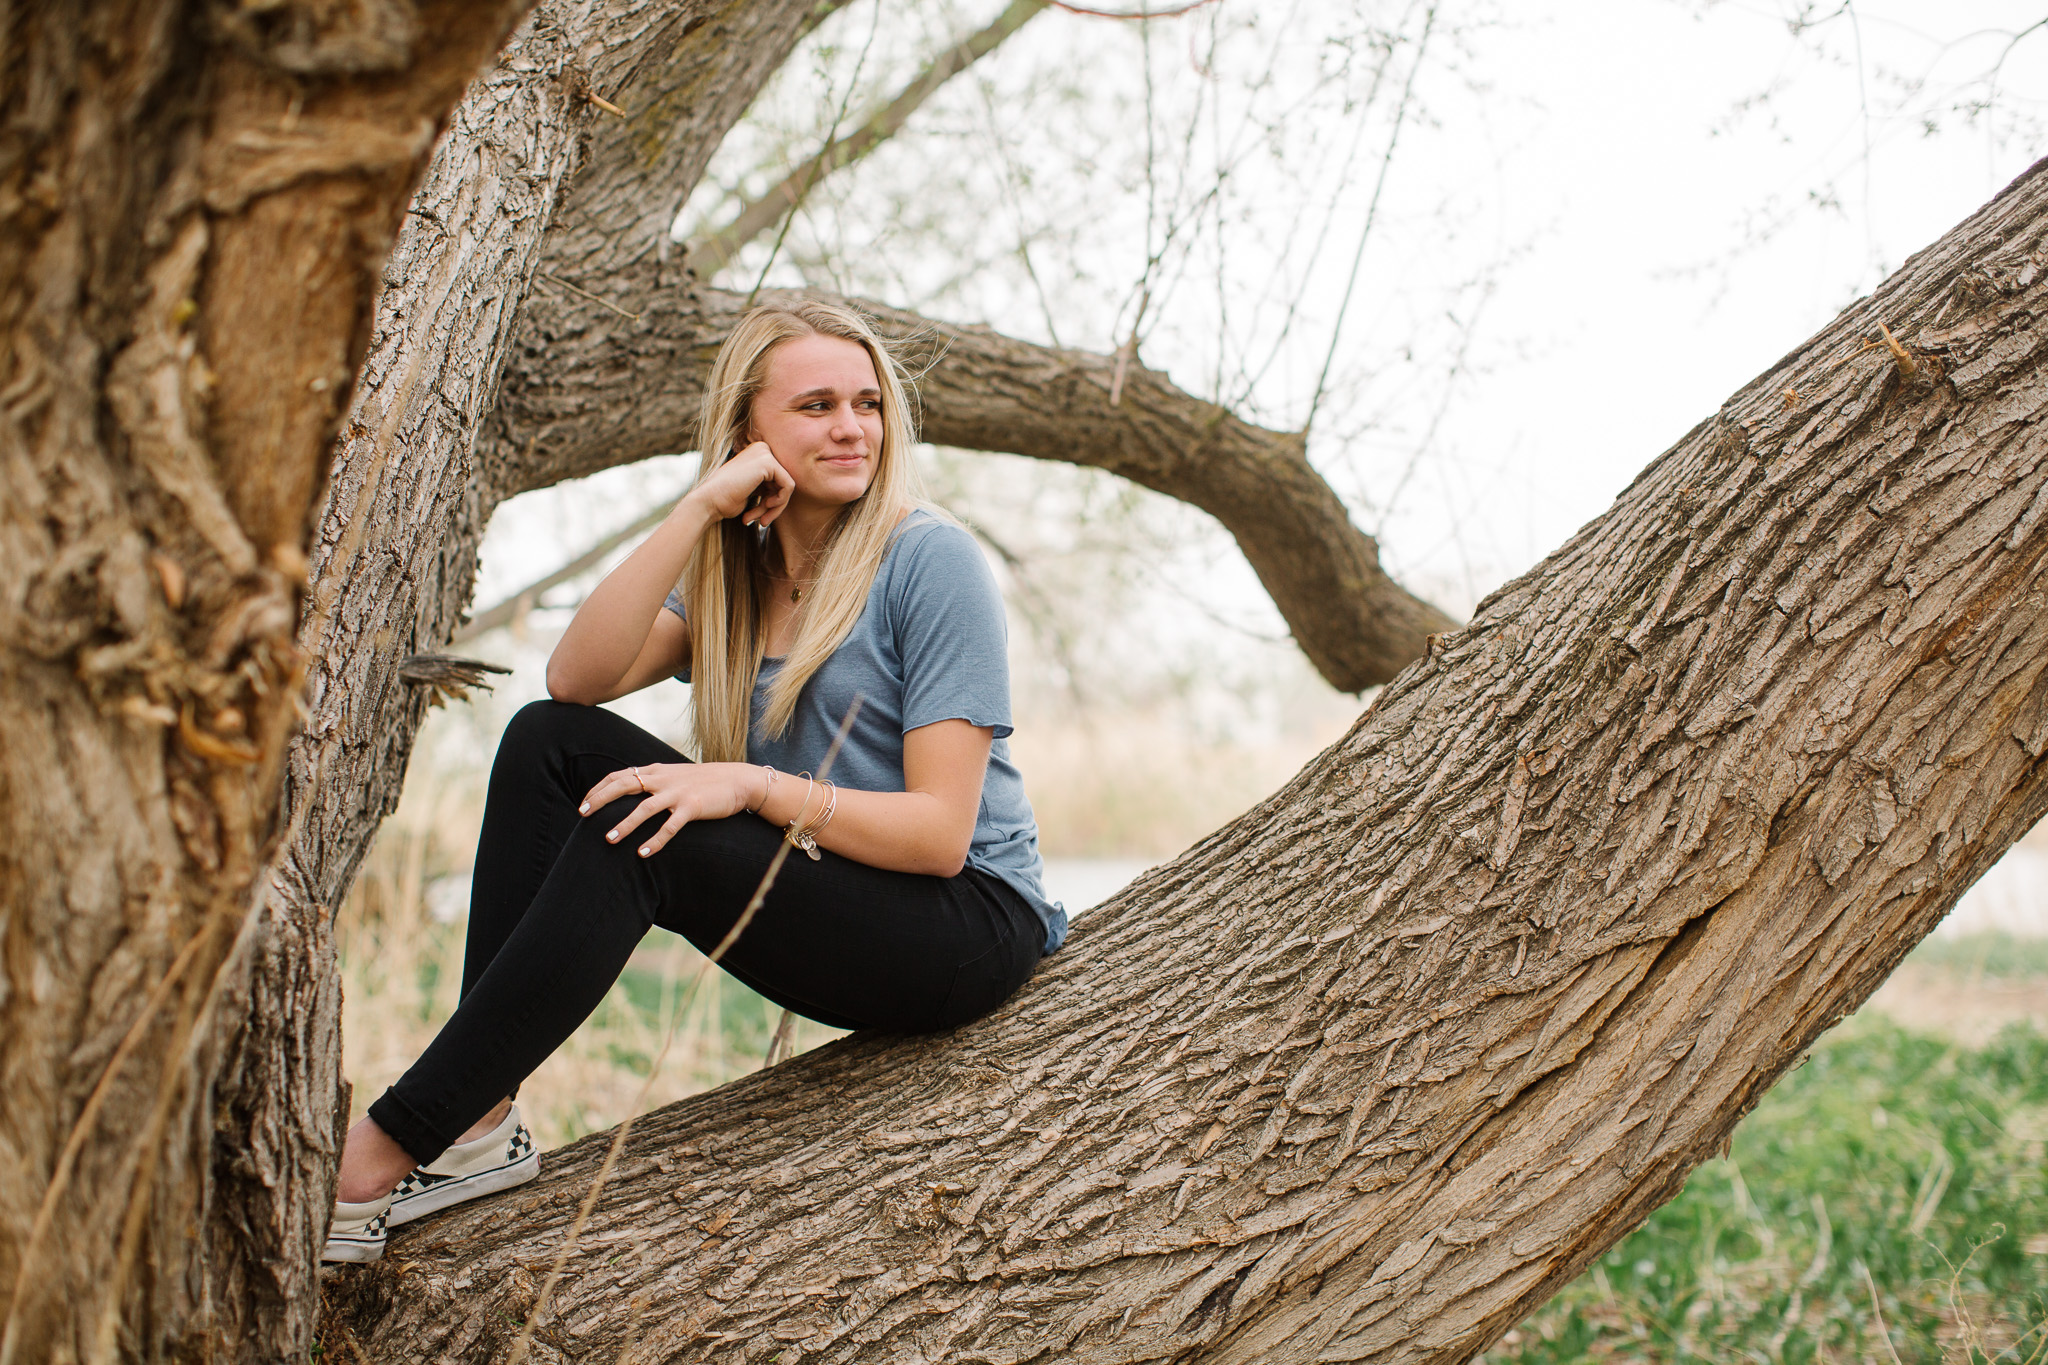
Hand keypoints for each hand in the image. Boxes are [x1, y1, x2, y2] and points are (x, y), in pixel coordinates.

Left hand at [578, 762, 762, 857]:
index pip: (620, 776)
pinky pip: (670, 826)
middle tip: (583, 815)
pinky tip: (643, 853)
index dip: (599, 789)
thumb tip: (631, 790)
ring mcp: (678, 793)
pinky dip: (655, 840)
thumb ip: (654, 781)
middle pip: (624, 785)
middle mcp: (663, 779)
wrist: (738, 780)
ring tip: (608, 840)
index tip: (584, 804)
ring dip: (624, 824)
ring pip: (644, 808)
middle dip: (601, 800)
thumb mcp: (675, 775)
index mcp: (656, 770)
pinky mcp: (693, 807)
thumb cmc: (705, 781)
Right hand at [688, 441, 793, 528]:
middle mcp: (762, 448)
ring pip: (788, 486)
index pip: (778, 480)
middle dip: (774, 506)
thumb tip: (788, 491)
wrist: (709, 501)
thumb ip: (769, 486)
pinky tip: (765, 507)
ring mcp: (764, 453)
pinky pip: (789, 486)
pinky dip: (780, 502)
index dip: (772, 502)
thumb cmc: (726, 500)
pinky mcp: (768, 462)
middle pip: (784, 482)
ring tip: (760, 519)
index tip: (760, 517)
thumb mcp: (752, 489)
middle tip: (761, 521)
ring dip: (775, 508)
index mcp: (757, 453)